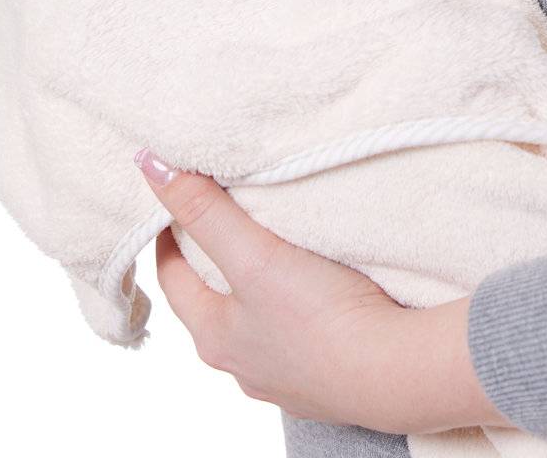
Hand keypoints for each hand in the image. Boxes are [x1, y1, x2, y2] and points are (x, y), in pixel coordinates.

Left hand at [133, 150, 511, 431]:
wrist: (396, 371)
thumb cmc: (321, 318)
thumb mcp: (254, 254)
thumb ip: (205, 210)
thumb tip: (150, 166)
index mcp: (216, 337)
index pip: (173, 278)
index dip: (170, 235)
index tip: (177, 199)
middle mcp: (243, 364)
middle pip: (214, 302)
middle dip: (216, 260)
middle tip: (225, 215)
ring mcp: (286, 377)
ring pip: (258, 323)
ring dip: (260, 289)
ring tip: (277, 251)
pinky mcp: (328, 379)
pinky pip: (301, 337)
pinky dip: (300, 312)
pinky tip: (321, 297)